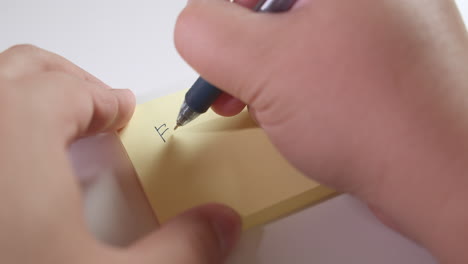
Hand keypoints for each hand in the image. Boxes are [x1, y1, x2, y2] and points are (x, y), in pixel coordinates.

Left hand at [0, 45, 239, 263]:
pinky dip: (8, 135)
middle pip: (24, 70)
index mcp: (12, 133)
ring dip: (31, 102)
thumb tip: (221, 223)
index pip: (70, 87)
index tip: (124, 116)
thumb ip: (180, 250)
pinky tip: (23, 183)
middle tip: (98, 113)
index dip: (107, 99)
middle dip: (69, 84)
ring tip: (61, 139)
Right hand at [174, 0, 467, 261]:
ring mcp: (387, 17)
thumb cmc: (375, 119)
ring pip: (302, 27)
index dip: (227, 11)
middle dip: (243, 43)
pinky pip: (328, 50)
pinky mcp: (391, 51)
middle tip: (227, 81)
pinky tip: (293, 106)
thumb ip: (208, 34)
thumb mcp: (264, 67)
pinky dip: (299, 74)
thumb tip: (194, 26)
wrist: (450, 178)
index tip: (214, 45)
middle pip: (277, 3)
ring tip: (254, 102)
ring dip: (267, 64)